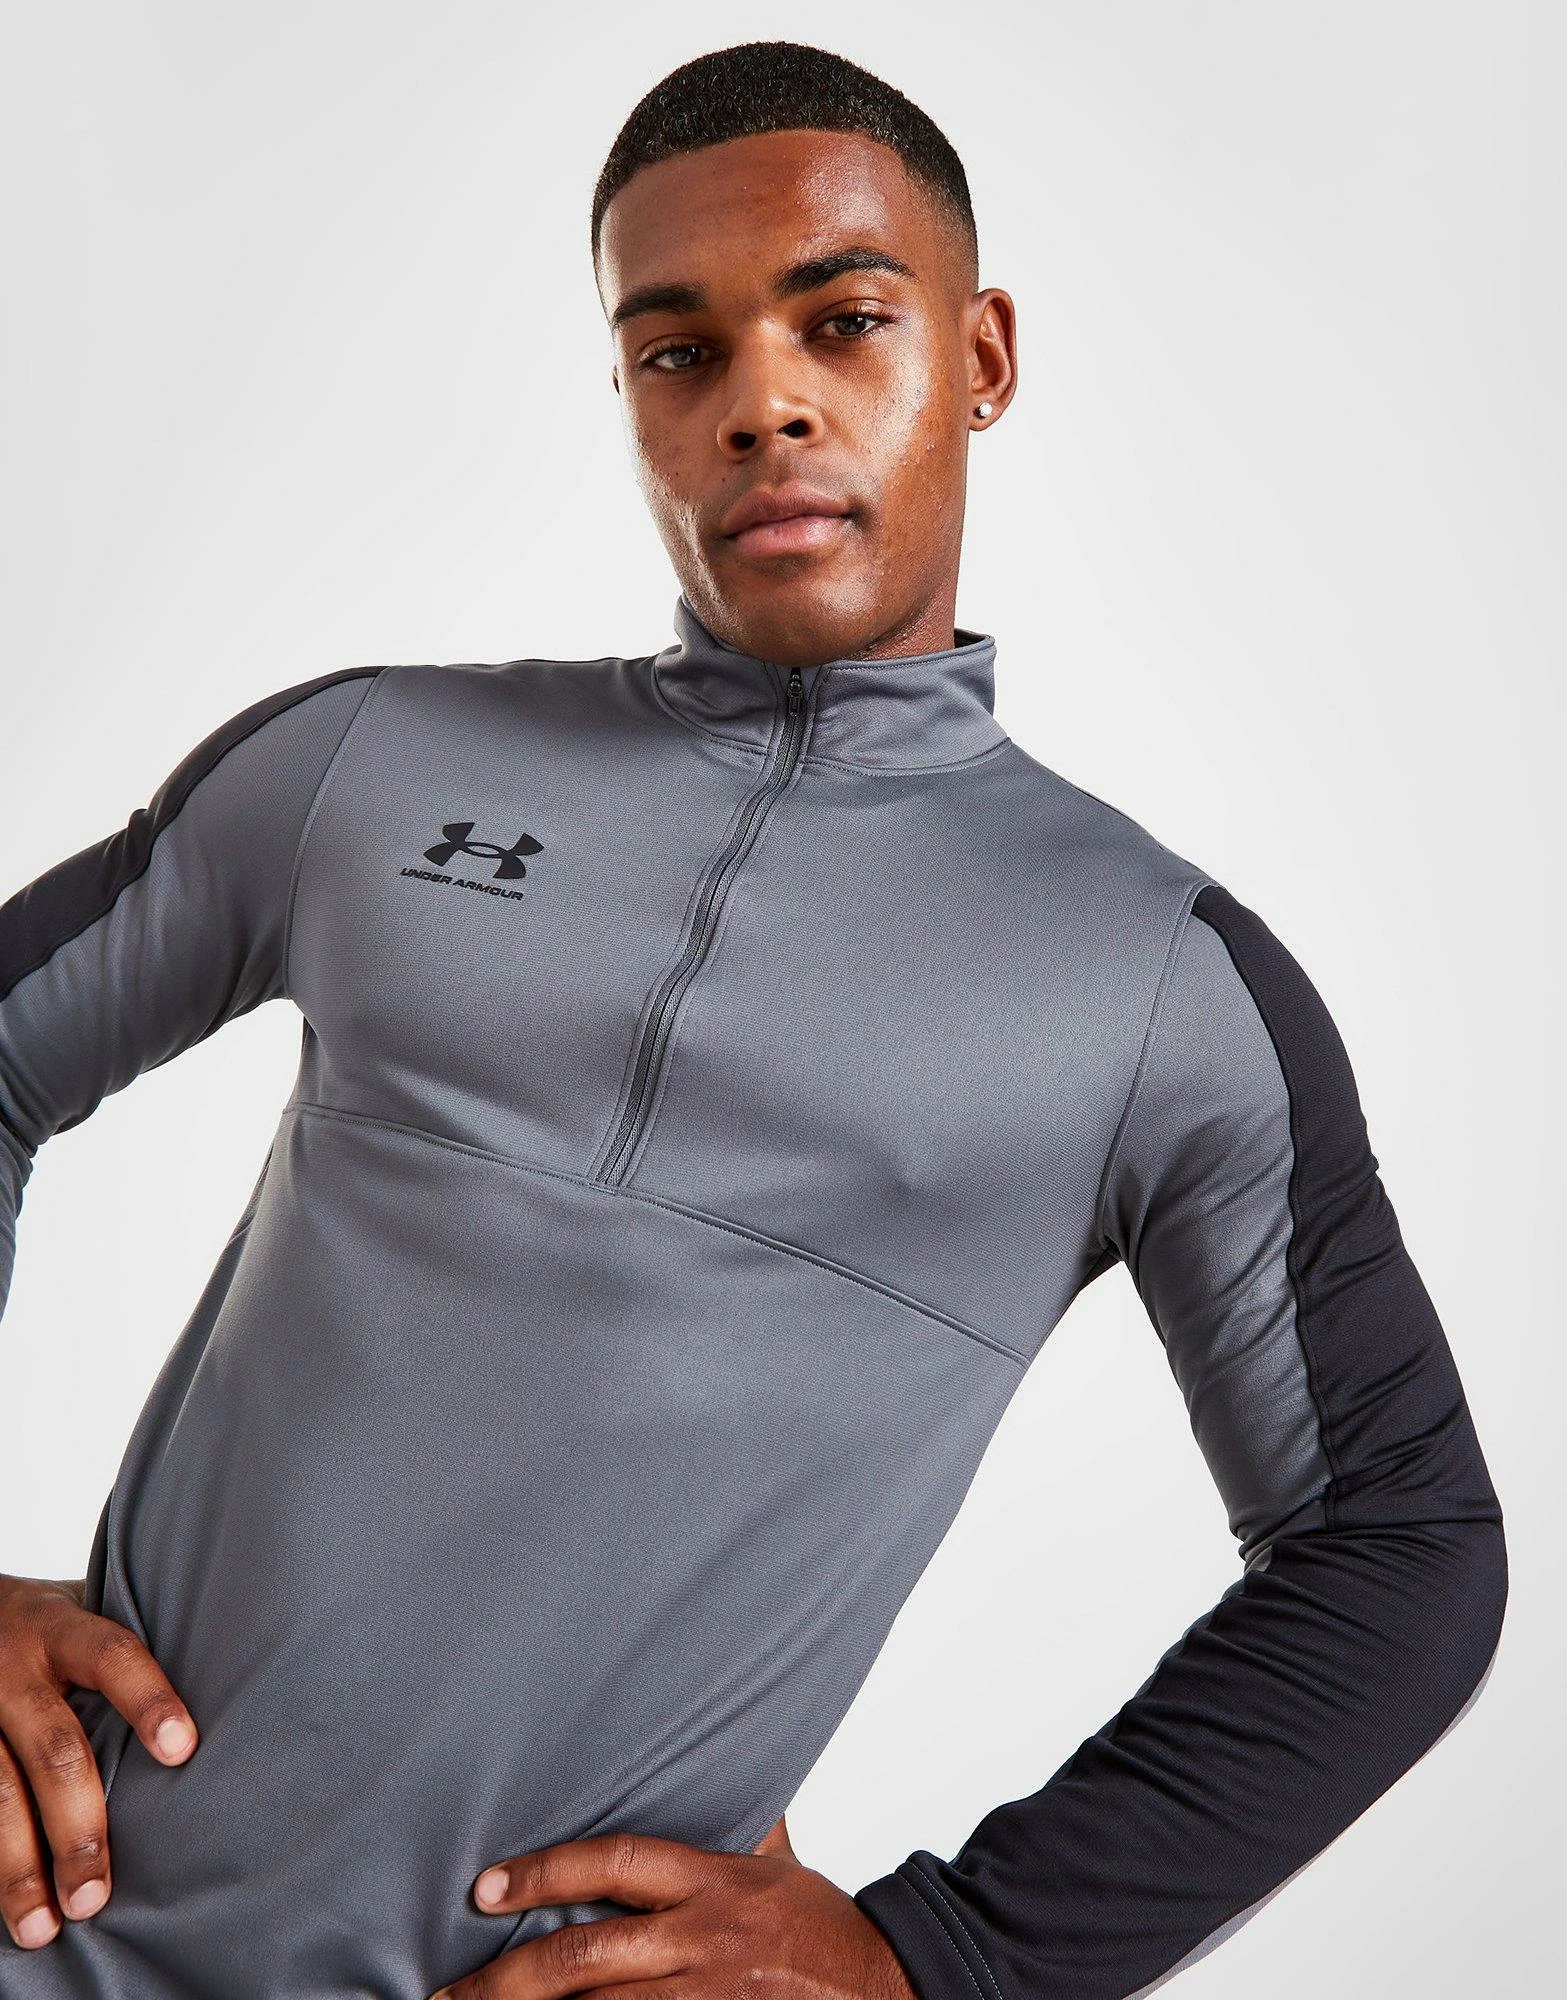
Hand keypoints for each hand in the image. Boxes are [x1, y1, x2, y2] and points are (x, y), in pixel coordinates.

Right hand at [0, 1573, 198, 1950]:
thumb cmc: (43, 1624)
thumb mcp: (81, 1611)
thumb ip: (125, 1649)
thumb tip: (227, 1683)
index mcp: (61, 1628)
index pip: (113, 1656)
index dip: (149, 1699)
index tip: (183, 1751)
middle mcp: (13, 1669)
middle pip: (55, 1750)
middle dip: (79, 1827)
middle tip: (98, 1893)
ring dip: (20, 1869)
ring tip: (47, 1924)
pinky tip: (10, 1908)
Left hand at [429, 1815, 917, 1999]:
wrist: (888, 1989)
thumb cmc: (821, 1925)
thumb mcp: (779, 1861)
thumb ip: (733, 1821)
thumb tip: (703, 1758)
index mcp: (714, 1881)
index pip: (616, 1863)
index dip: (545, 1872)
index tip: (484, 1886)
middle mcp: (704, 1940)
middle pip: (587, 1961)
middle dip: (507, 1980)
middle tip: (447, 1994)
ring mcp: (708, 1999)